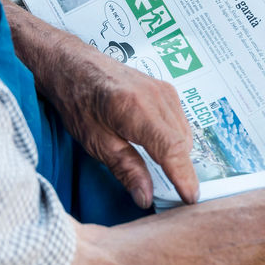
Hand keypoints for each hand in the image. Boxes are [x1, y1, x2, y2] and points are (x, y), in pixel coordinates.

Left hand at [3, 1, 197, 207]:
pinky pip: (180, 122)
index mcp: (135, 109)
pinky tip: (161, 150)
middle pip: (182, 143)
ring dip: (179, 156)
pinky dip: (176, 140)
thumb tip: (146, 198)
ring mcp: (163, 90)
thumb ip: (125, 169)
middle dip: (182, 171)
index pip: (171, 148)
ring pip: (184, 134)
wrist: (73, 65)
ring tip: (167, 176)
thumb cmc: (77, 101)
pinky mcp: (165, 89)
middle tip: (174, 197)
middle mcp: (155, 96)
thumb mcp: (95, 142)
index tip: (191, 200)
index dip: (184, 177)